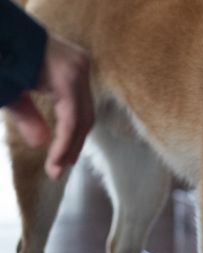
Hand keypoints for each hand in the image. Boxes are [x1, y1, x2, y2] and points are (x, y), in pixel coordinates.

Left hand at [7, 33, 93, 179]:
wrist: (7, 25)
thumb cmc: (5, 54)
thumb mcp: (8, 88)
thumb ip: (25, 117)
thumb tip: (41, 144)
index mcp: (67, 77)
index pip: (72, 121)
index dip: (64, 147)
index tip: (54, 169)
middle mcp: (81, 71)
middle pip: (85, 118)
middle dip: (72, 146)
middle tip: (58, 169)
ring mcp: (83, 66)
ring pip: (87, 110)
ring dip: (76, 135)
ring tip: (63, 158)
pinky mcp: (79, 66)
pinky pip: (83, 99)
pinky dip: (75, 119)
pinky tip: (66, 136)